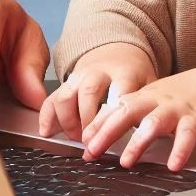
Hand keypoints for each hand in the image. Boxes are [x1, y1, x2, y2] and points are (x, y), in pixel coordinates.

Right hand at [39, 43, 155, 140]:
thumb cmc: (134, 74)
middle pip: (90, 91)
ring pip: (67, 94)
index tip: (112, 133)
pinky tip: (47, 132)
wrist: (118, 51)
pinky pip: (52, 97)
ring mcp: (79, 76)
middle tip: (90, 144)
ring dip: (68, 120)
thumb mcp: (148, 83)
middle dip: (87, 120)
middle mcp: (99, 72)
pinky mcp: (66, 83)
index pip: (119, 90)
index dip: (114, 112)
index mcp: (124, 72)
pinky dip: (46, 116)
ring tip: (76, 139)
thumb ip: (146, 104)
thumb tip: (146, 133)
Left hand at [81, 67, 195, 170]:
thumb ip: (129, 112)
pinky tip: (173, 165)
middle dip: (108, 131)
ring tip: (127, 162)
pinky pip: (187, 135)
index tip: (82, 142)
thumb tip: (99, 131)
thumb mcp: (151, 100)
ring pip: (154, 123)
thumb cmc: (179, 96)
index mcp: (143, 97)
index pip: (115, 108)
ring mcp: (176, 109)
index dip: (98, 124)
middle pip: (128, 112)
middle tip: (92, 151)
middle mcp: (156, 101)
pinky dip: (180, 150)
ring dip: (138, 142)